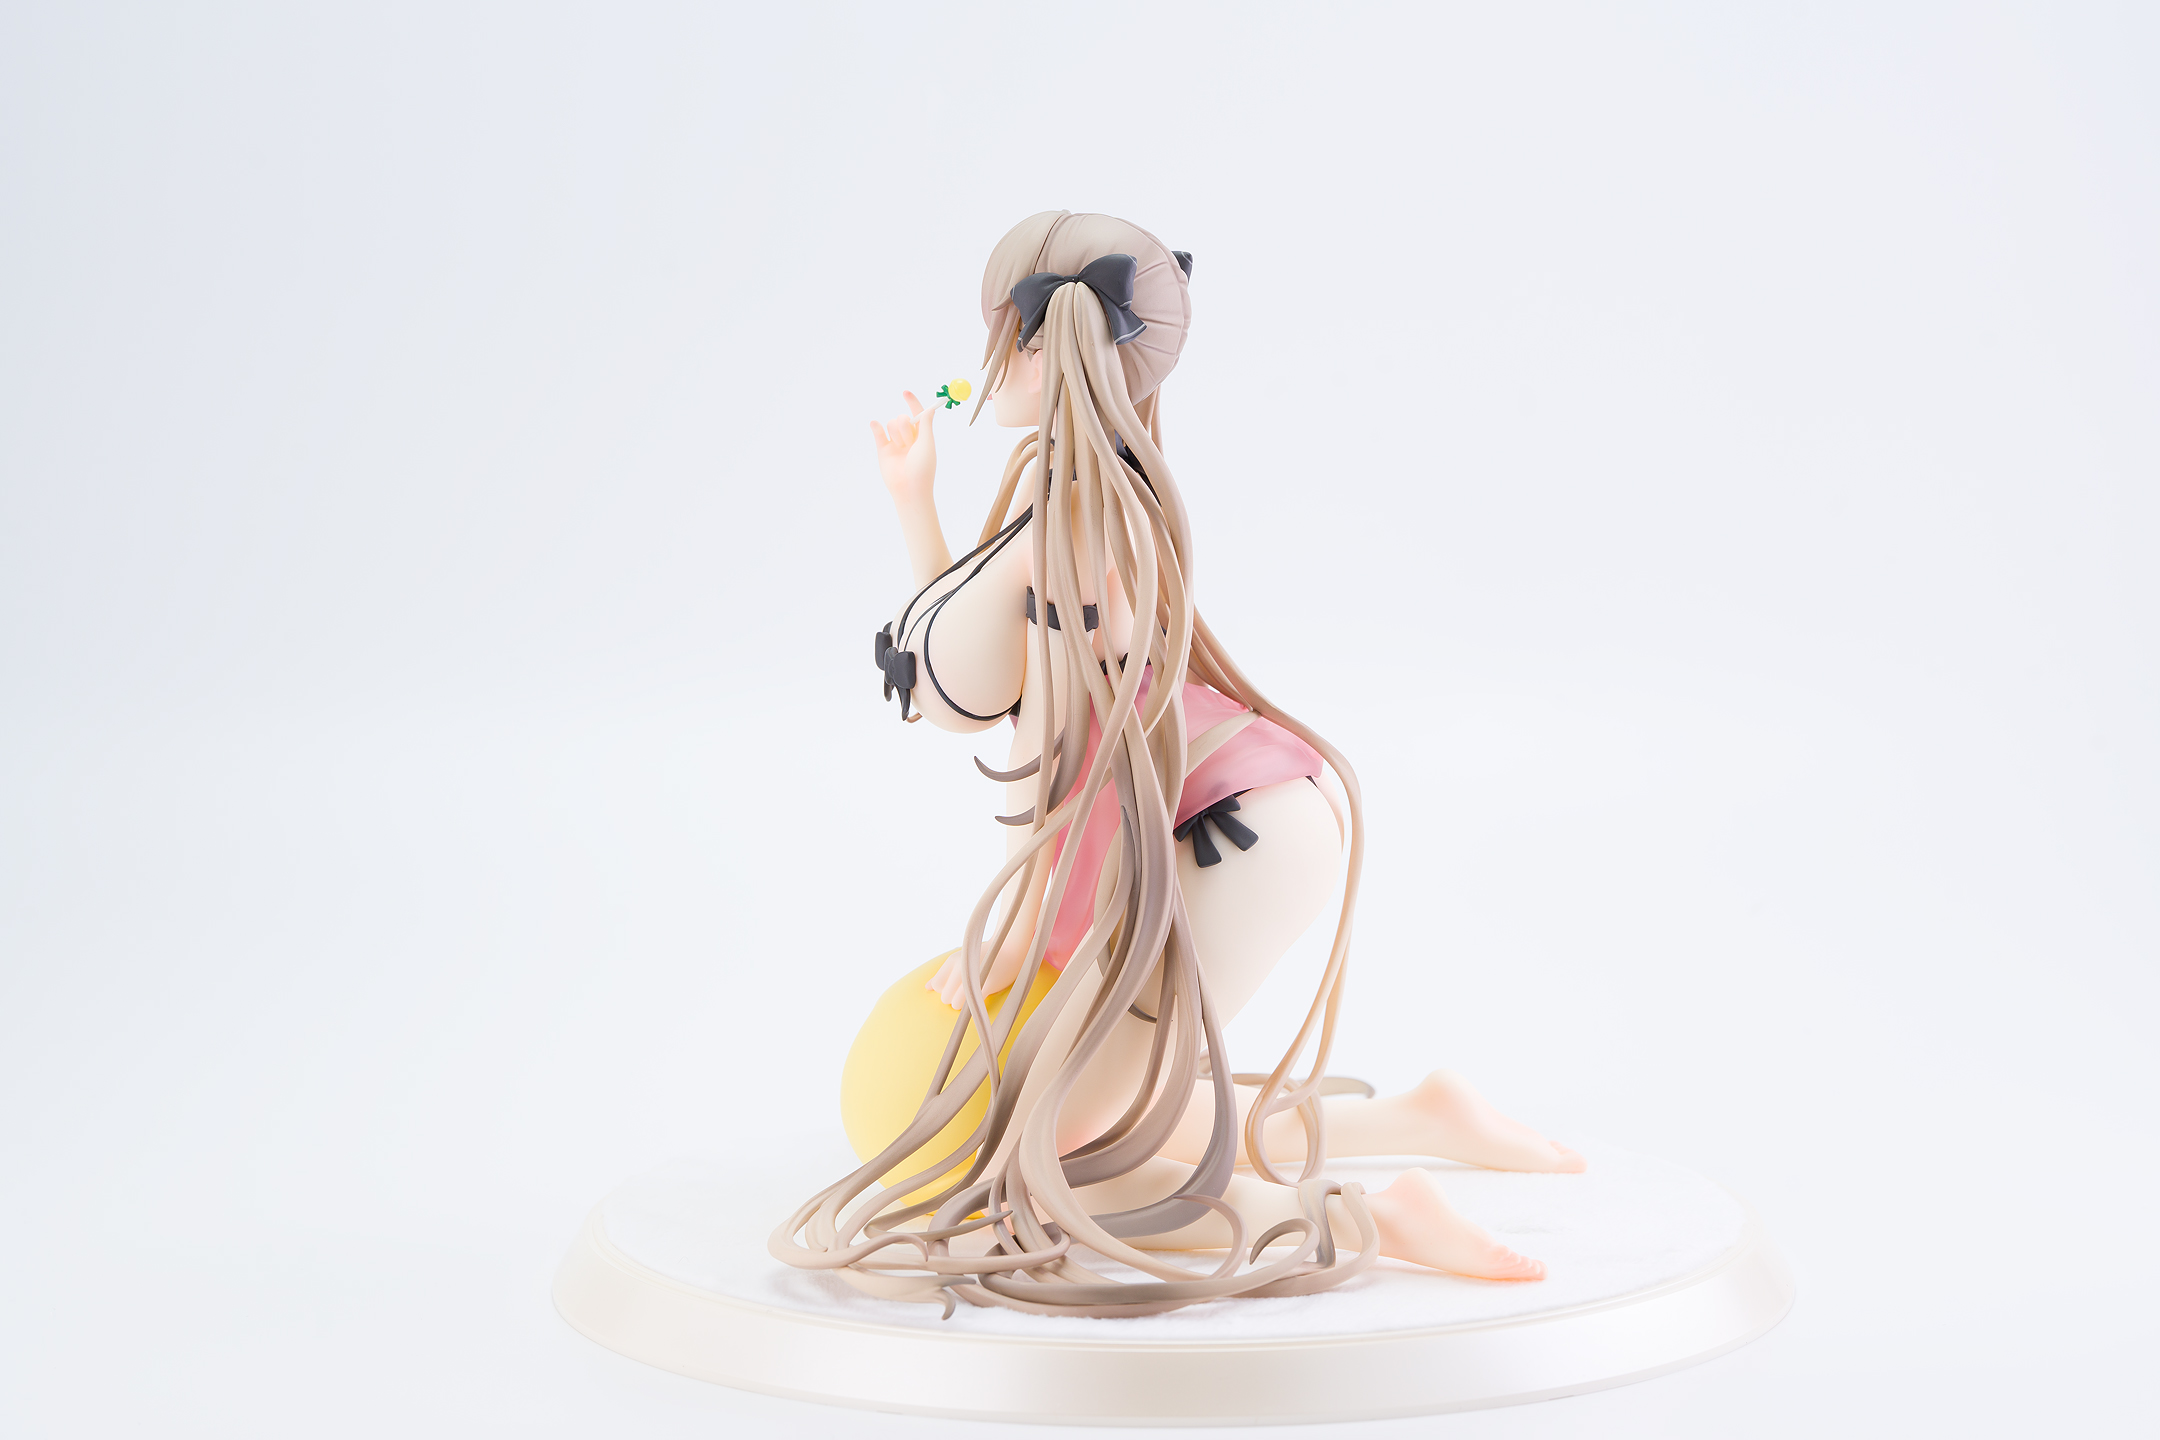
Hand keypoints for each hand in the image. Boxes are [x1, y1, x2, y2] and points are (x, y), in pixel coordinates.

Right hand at [871, 391, 936, 508]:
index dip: (912, 402)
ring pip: (891, 424)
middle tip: (910, 442)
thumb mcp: (927, 443)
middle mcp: (909, 438)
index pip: (917, 414)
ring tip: (901, 448)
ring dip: (896, 433)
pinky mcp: (883, 450)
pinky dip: (876, 427)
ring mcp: (896, 444)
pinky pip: (879, 433)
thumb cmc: (922, 468)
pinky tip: (875, 424)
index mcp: (923, 436)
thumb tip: (930, 408)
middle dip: (905, 426)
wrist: (909, 489)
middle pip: (903, 418)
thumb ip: (926, 424)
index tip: (905, 392)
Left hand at [929, 943, 1024, 1008]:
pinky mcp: (987, 985)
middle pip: (944, 997)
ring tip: (974, 997)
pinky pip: (971, 1005)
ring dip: (962, 1005)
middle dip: (953, 999)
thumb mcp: (961, 959)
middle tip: (967, 993)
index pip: (937, 986)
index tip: (957, 987)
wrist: (1012, 946)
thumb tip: (927, 987)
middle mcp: (961, 967)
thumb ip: (943, 974)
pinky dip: (972, 1007)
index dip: (945, 990)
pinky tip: (980, 999)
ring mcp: (973, 976)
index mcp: (953, 960)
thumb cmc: (985, 955)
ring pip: (955, 1004)